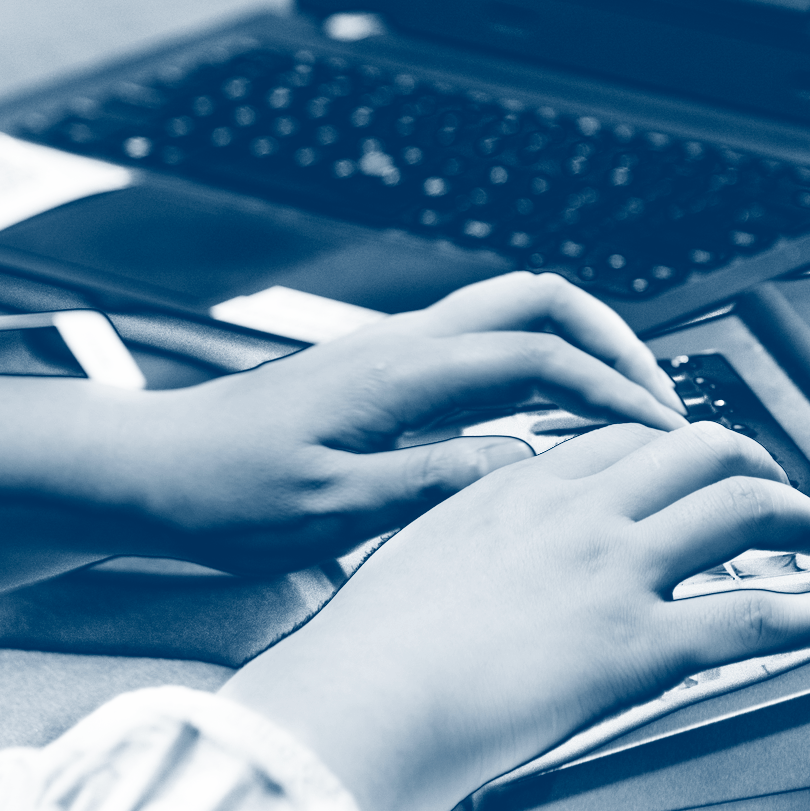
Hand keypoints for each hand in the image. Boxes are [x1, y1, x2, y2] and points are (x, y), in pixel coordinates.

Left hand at [131, 271, 686, 574]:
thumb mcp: (329, 509)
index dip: (611, 391)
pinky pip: (483, 347)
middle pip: (539, 301)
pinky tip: (549, 427)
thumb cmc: (221, 493)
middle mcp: (403, 346)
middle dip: (614, 342)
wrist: (149, 470)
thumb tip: (518, 463)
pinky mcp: (383, 374)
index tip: (658, 434)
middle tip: (660, 402)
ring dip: (579, 350)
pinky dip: (537, 370)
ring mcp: (394, 352)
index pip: (538, 356)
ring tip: (621, 411)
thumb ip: (428, 483)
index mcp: (399, 374)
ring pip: (513, 314)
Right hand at [219, 421, 809, 810]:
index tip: (689, 467)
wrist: (359, 707)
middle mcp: (574, 511)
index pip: (617, 439)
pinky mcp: (641, 644)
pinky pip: (763, 614)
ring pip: (741, 506)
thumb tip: (467, 568)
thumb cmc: (363, 663)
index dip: (669, 447)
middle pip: (694, 448)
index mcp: (514, 490)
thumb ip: (457, 550)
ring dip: (799, 513)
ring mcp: (614, 571)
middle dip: (749, 461)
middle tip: (774, 491)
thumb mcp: (406, 569)